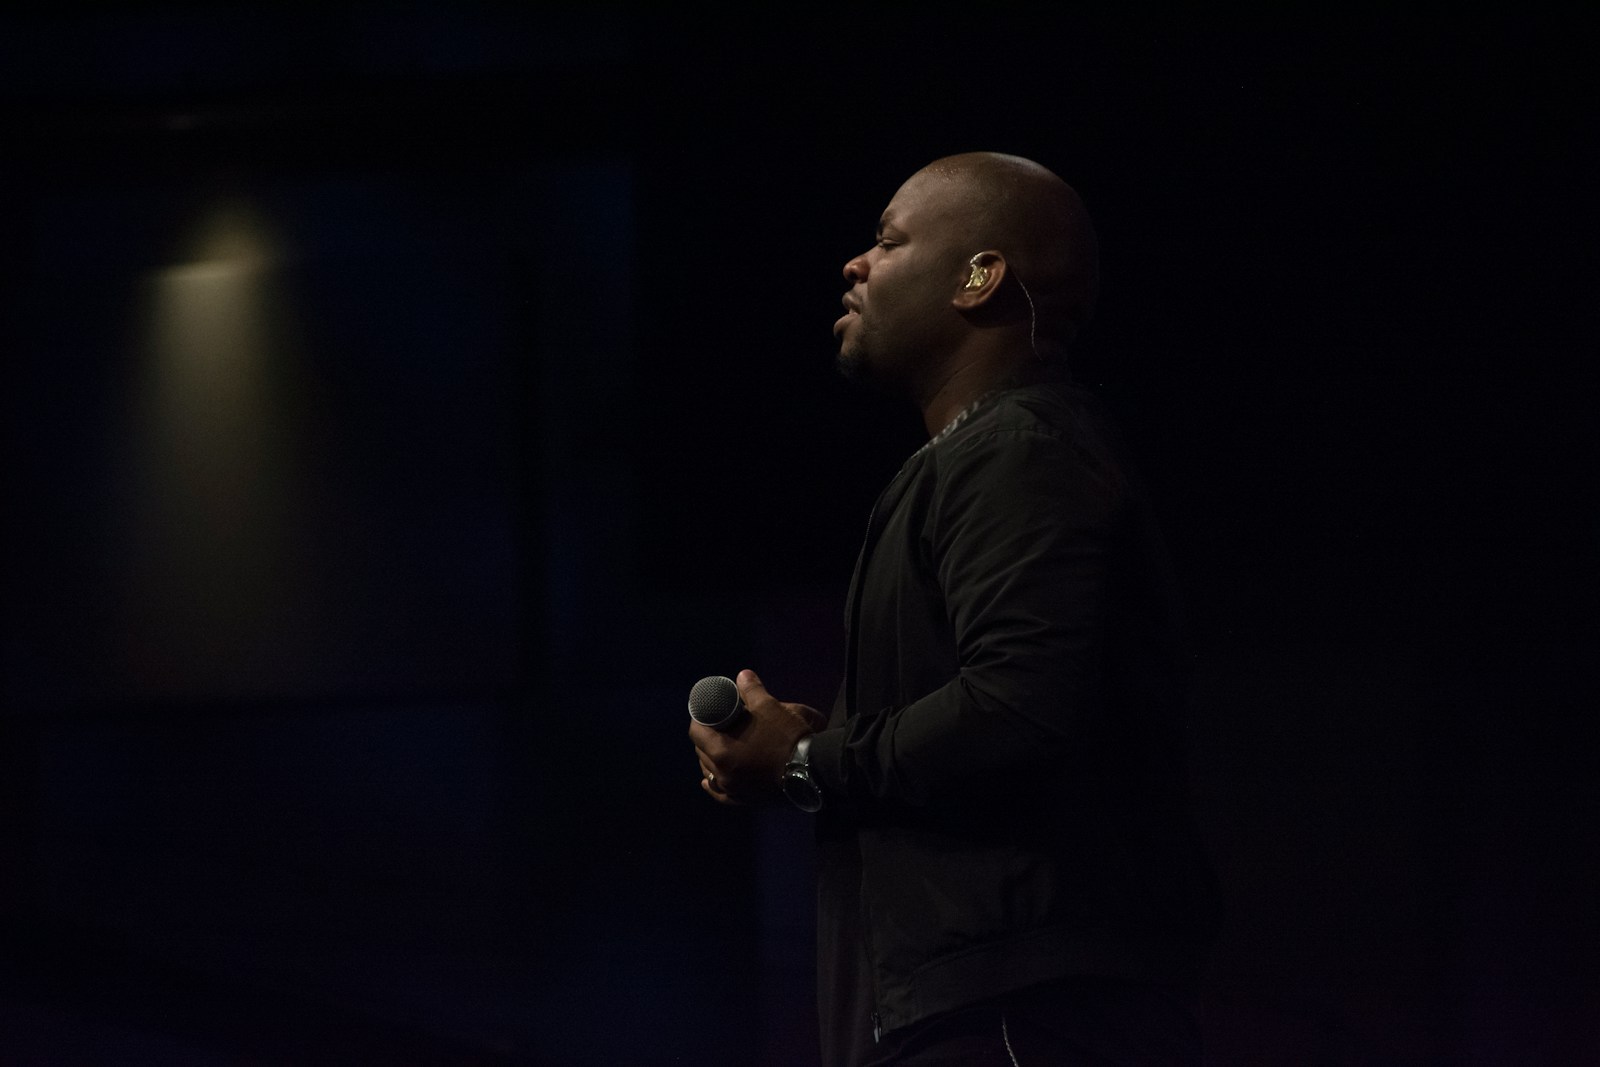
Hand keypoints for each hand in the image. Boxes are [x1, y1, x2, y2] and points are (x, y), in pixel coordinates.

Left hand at [690, 669, 825, 804]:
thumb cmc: (787, 737)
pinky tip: (710, 780)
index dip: (699, 719)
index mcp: (722, 752)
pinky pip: (721, 794)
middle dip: (705, 738)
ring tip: (717, 748)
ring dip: (709, 759)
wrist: (811, 768)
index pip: (696, 733)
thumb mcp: (769, 707)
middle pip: (701, 752)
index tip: (705, 712)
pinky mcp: (745, 800)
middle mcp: (722, 774)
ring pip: (710, 773)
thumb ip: (752, 690)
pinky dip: (714, 785)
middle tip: (715, 726)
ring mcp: (733, 790)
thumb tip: (743, 675)